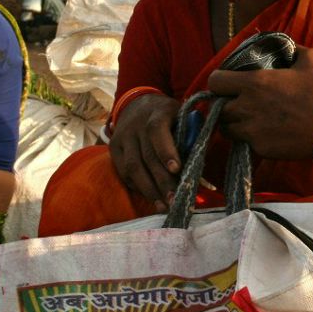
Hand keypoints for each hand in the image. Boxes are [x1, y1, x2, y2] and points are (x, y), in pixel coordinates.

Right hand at [108, 93, 181, 208]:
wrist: (137, 104)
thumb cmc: (168, 115)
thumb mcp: (182, 115)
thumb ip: (190, 135)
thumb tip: (199, 166)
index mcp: (157, 113)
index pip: (157, 131)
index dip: (166, 151)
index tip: (177, 169)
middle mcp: (135, 125)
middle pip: (147, 156)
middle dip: (162, 181)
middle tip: (175, 200)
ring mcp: (122, 137)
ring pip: (132, 167)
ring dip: (149, 190)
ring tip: (163, 206)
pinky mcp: (113, 148)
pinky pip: (123, 172)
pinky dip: (138, 187)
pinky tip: (151, 198)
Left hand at [208, 45, 312, 159]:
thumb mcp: (312, 59)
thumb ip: (292, 48)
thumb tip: (283, 45)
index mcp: (254, 83)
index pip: (214, 81)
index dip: (219, 81)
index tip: (228, 82)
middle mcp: (246, 107)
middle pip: (216, 107)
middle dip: (224, 104)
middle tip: (238, 102)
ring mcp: (251, 130)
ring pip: (225, 128)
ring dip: (232, 122)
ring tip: (247, 118)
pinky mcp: (259, 148)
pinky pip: (243, 142)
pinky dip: (248, 137)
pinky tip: (263, 131)